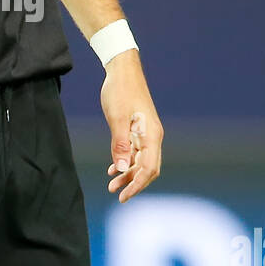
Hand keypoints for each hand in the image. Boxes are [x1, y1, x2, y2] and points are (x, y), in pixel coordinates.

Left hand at [100, 51, 163, 202]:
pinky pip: (135, 152)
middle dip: (134, 183)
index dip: (138, 184)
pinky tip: (113, 169)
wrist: (121, 70)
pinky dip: (126, 162)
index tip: (125, 196)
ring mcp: (146, 133)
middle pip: (148, 168)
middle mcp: (152, 136)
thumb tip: (122, 169)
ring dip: (128, 174)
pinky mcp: (138, 129)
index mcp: (151, 135)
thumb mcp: (117, 118)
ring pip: (141, 161)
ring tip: (112, 185)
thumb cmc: (120, 91)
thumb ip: (120, 144)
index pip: (149, 168)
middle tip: (118, 195)